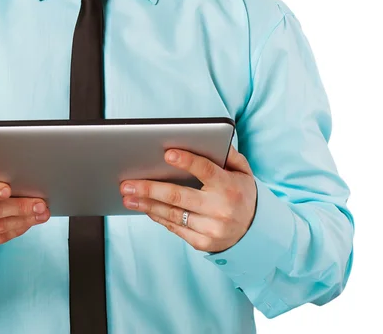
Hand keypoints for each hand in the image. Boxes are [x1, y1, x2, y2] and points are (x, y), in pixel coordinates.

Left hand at [120, 146, 256, 252]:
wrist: (256, 231)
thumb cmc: (241, 192)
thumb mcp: (242, 171)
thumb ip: (227, 154)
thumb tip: (208, 138)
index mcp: (230, 187)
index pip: (205, 170)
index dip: (187, 161)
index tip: (167, 153)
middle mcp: (220, 209)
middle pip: (178, 196)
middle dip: (149, 188)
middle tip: (126, 183)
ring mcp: (211, 229)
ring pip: (172, 213)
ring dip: (145, 204)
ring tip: (127, 196)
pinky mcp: (203, 243)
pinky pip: (175, 227)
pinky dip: (157, 216)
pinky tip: (144, 208)